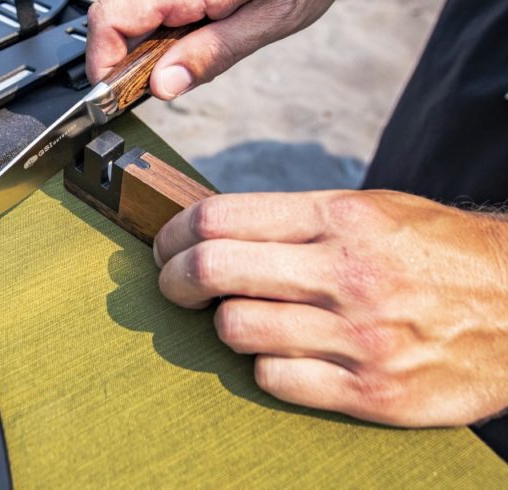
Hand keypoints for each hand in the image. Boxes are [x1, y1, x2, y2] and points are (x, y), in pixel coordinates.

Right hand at [86, 0, 367, 98]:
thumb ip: (211, 55)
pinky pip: (150, 5)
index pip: (112, 18)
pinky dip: (164, 30)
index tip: (115, 95)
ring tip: (205, 49)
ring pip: (133, 16)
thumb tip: (161, 87)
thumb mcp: (271, 22)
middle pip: (116, 21)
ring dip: (152, 47)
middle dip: (129, 63)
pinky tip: (206, 28)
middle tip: (174, 83)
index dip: (102, 62)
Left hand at [153, 189, 507, 426]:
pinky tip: (285, 354)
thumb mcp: (372, 211)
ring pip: (236, 329)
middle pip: (213, 270)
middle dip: (175, 279)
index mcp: (341, 218)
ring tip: (244, 319)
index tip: (166, 247)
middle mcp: (346, 274)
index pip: (218, 218)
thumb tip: (211, 231)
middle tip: (173, 285)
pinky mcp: (370, 391)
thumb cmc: (436, 253)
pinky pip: (274, 380)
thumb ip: (294, 221)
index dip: (174, 234)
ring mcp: (358, 336)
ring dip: (226, 325)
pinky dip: (266, 367)